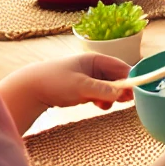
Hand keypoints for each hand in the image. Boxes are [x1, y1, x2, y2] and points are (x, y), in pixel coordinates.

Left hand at [15, 52, 132, 110]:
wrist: (28, 89)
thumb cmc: (53, 82)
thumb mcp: (80, 86)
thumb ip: (103, 89)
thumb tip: (122, 94)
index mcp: (95, 60)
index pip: (121, 67)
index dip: (130, 78)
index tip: (136, 92)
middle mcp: (94, 67)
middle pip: (117, 77)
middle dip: (121, 89)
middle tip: (125, 102)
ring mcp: (88, 78)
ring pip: (109, 87)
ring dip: (111, 96)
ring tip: (106, 105)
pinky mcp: (83, 88)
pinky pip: (100, 93)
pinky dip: (103, 100)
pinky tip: (98, 105)